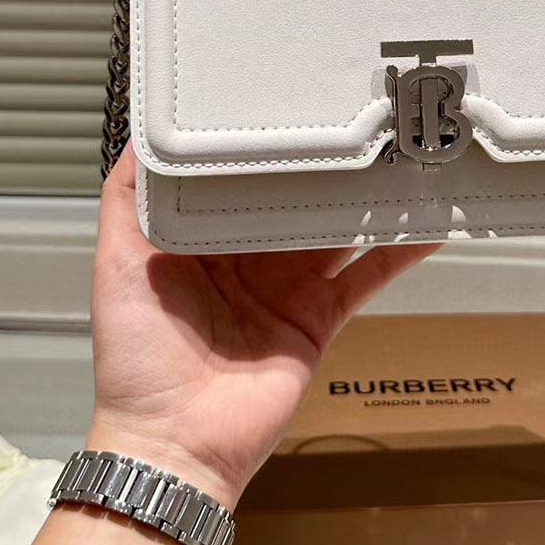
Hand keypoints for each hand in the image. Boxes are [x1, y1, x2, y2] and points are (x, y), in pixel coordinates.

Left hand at [88, 144, 438, 508]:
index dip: (262, 147)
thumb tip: (146, 133)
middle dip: (320, 166)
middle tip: (357, 115)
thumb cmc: (139, 356)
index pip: (239, 181)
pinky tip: (425, 226)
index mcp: (203, 240)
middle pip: (292, 202)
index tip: (287, 102)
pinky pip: (364, 279)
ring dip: (364, 200)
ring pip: (334, 232)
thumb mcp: (118, 266)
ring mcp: (289, 287)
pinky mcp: (319, 318)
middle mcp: (249, 258)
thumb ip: (127, 201)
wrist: (177, 442)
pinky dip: (397, 255)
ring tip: (397, 157)